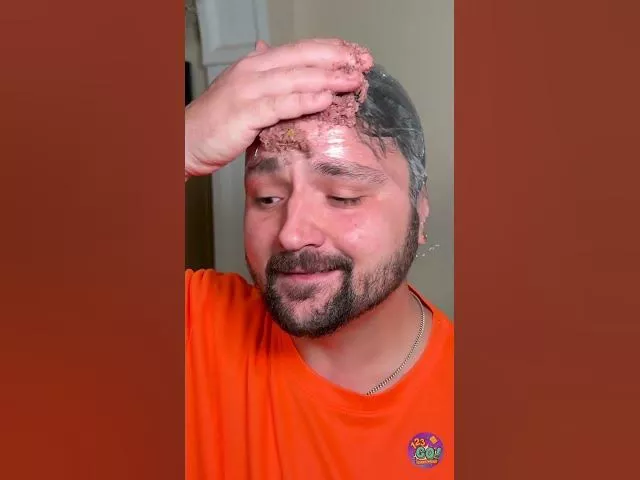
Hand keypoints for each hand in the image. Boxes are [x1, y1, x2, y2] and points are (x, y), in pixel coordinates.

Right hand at [185, 38, 371, 178]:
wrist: (185, 140)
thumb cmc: (215, 123)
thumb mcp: (240, 91)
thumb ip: (261, 73)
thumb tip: (267, 49)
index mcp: (256, 64)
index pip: (300, 50)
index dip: (330, 49)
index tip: (355, 54)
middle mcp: (254, 70)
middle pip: (304, 58)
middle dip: (337, 58)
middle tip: (363, 63)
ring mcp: (249, 90)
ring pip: (297, 78)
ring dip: (329, 78)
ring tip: (353, 81)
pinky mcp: (246, 112)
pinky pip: (281, 104)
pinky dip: (305, 101)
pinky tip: (325, 100)